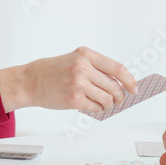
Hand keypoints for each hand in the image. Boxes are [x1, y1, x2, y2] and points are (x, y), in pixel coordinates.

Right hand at [0, 47, 136, 112]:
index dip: (129, 80)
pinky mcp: (73, 98)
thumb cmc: (54, 71)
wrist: (31, 81)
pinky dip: (98, 110)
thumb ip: (96, 68)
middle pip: (115, 86)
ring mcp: (78, 83)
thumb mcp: (76, 59)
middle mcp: (83, 67)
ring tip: (102, 104)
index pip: (118, 68)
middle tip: (116, 100)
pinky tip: (92, 106)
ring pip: (107, 99)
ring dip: (108, 105)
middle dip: (119, 97)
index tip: (134, 89)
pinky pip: (96, 108)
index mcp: (86, 55)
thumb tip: (121, 81)